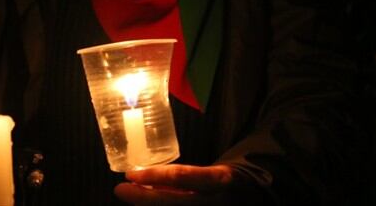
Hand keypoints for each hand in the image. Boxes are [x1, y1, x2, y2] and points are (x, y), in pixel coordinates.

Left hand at [114, 164, 241, 204]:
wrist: (255, 200)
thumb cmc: (226, 182)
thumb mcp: (210, 174)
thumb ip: (182, 179)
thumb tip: (145, 180)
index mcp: (219, 180)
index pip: (182, 177)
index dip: (153, 176)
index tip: (130, 174)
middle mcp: (214, 201)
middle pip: (173, 203)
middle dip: (143, 198)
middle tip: (120, 189)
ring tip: (131, 198)